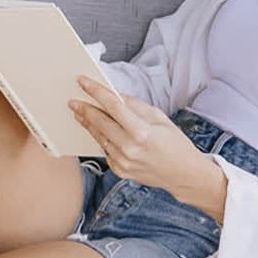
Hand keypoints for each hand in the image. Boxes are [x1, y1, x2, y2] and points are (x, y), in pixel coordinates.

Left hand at [69, 71, 228, 217]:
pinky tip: (98, 131)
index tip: (83, 82)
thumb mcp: (160, 118)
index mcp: (142, 131)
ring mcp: (123, 162)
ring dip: (89, 124)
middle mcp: (129, 148)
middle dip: (85, 109)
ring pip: (99, 138)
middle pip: (100, 122)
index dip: (95, 91)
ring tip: (79, 113)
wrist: (183, 175)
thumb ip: (136, 106)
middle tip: (73, 101)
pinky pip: (105, 151)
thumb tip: (116, 96)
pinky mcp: (120, 171)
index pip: (112, 106)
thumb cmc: (175, 144)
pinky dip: (101, 139)